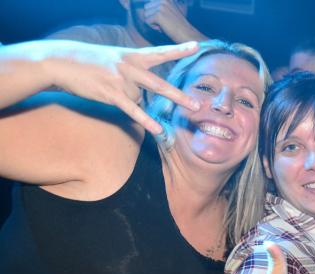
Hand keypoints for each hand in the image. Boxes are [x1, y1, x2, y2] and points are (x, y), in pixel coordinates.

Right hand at [52, 41, 199, 133]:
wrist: (61, 61)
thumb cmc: (89, 62)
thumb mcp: (114, 59)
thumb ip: (133, 74)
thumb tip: (141, 97)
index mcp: (132, 55)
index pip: (160, 52)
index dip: (178, 50)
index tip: (196, 46)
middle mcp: (129, 66)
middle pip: (159, 84)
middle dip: (179, 96)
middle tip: (197, 105)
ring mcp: (120, 79)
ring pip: (139, 99)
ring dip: (135, 103)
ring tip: (132, 96)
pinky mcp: (110, 92)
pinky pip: (133, 110)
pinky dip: (146, 120)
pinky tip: (158, 129)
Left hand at [141, 0, 203, 42]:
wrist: (187, 35)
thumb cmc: (178, 26)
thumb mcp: (170, 11)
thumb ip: (159, 7)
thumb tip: (145, 7)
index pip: (149, 4)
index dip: (154, 13)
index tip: (164, 19)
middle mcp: (163, 0)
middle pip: (146, 8)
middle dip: (153, 17)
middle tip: (166, 23)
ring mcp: (161, 7)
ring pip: (146, 15)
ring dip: (153, 22)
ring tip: (165, 25)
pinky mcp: (158, 15)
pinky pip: (147, 21)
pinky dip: (154, 27)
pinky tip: (164, 28)